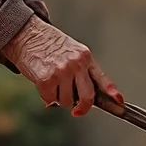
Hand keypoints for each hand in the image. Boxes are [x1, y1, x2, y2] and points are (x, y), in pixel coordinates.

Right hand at [0, 18, 119, 116]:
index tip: (119, 101)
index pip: (101, 78)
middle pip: (88, 97)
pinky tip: (43, 83)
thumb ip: (81, 71)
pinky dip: (46, 96)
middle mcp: (76, 64)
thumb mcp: (72, 51)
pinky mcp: (46, 79)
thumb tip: (85, 99)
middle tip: (77, 110)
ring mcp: (62, 72)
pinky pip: (50, 99)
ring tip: (53, 84)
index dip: (111, 92)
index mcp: (85, 57)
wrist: (27, 34)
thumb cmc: (49, 45)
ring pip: (67, 101)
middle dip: (82, 108)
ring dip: (60, 98)